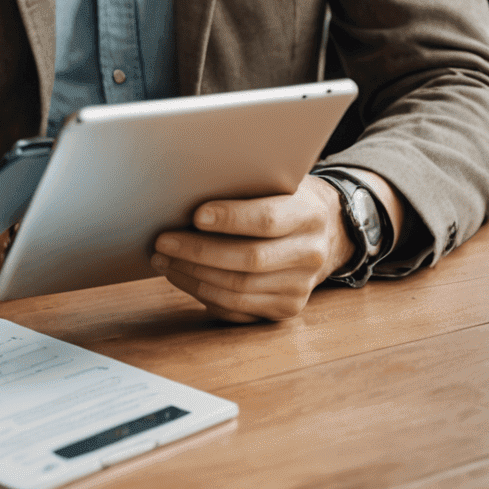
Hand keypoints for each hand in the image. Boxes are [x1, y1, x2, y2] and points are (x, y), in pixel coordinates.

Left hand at [151, 175, 360, 323]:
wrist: (325, 231)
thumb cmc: (283, 196)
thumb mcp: (276, 179)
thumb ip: (245, 184)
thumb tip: (187, 185)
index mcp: (309, 214)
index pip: (268, 220)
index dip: (231, 219)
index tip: (195, 215)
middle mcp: (310, 254)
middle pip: (249, 260)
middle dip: (199, 252)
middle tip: (163, 241)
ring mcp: (300, 287)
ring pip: (240, 289)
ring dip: (194, 276)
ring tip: (163, 260)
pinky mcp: (286, 308)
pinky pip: (239, 309)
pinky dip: (204, 294)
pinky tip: (181, 277)